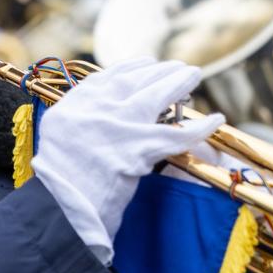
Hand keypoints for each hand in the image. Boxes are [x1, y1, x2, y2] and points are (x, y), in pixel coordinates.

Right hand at [32, 58, 223, 259]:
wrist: (60, 207)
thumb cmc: (59, 183)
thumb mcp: (57, 137)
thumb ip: (78, 120)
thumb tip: (101, 116)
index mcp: (76, 103)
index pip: (110, 76)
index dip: (133, 67)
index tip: (147, 65)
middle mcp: (98, 107)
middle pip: (137, 78)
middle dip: (161, 71)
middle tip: (178, 69)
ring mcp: (121, 125)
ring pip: (159, 93)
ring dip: (180, 81)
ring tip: (193, 75)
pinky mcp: (140, 149)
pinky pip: (178, 134)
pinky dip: (200, 127)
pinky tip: (216, 119)